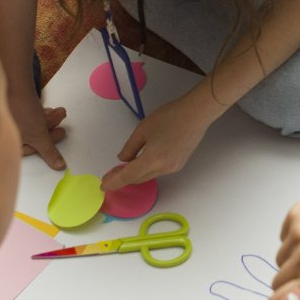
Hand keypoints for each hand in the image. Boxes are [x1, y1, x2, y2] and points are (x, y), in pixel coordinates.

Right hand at [8, 83, 67, 169]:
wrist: (13, 85)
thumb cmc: (21, 113)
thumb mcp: (39, 136)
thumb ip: (49, 152)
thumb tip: (59, 166)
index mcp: (8, 145)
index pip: (30, 150)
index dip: (47, 145)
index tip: (60, 135)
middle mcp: (5, 134)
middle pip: (31, 137)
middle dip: (49, 130)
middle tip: (62, 126)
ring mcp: (7, 120)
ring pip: (31, 125)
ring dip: (48, 120)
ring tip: (60, 112)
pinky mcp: (11, 108)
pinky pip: (28, 116)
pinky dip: (39, 114)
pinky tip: (50, 109)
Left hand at [102, 92, 216, 190]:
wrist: (196, 114)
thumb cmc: (169, 117)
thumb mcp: (143, 129)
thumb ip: (130, 147)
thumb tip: (124, 160)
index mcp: (152, 159)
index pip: (128, 176)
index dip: (114, 182)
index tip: (104, 185)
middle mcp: (163, 168)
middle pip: (138, 179)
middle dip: (123, 178)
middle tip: (111, 173)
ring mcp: (173, 168)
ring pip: (148, 176)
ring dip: (135, 174)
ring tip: (124, 167)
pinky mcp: (179, 164)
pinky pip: (158, 171)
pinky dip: (147, 169)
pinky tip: (142, 161)